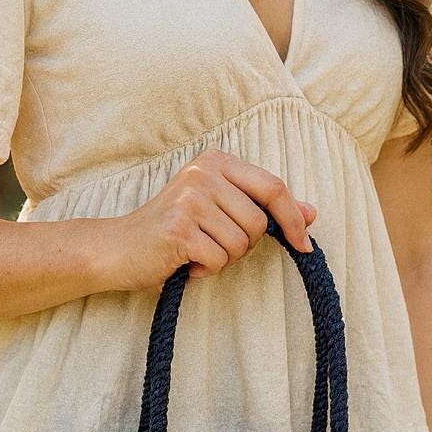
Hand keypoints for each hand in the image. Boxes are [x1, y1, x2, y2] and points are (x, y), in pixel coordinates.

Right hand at [101, 147, 317, 290]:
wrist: (118, 248)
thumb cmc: (174, 231)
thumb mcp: (221, 211)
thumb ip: (265, 208)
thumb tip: (312, 213)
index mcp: (216, 161)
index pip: (274, 187)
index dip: (294, 220)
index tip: (305, 245)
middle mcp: (203, 172)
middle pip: (260, 223)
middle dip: (244, 246)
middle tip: (214, 245)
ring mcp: (190, 198)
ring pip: (241, 245)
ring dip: (222, 259)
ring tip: (195, 251)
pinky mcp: (179, 228)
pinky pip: (218, 259)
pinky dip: (205, 270)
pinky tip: (185, 262)